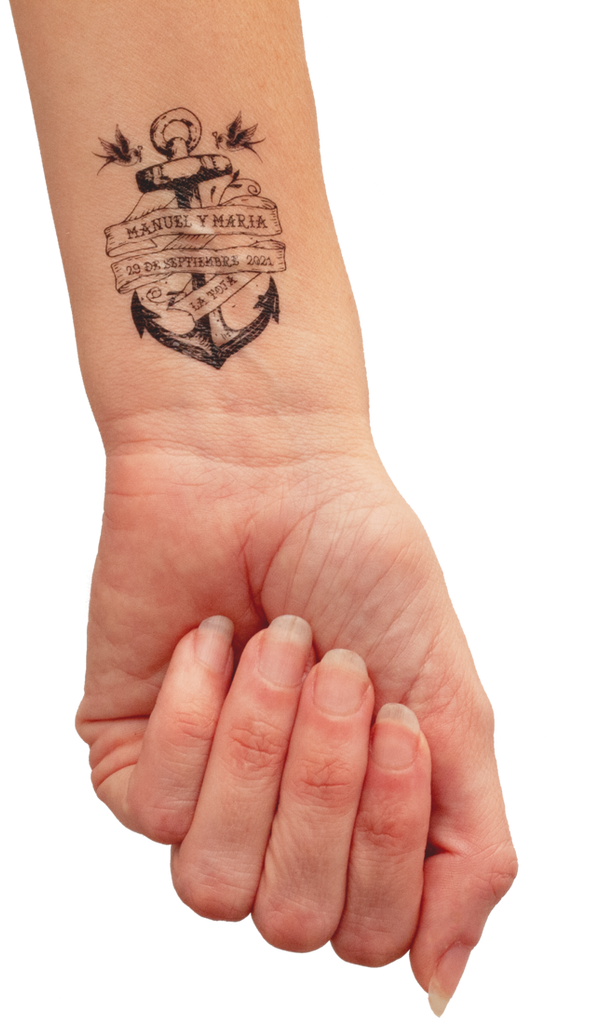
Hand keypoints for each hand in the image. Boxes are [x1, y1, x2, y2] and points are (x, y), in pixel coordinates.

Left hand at [74, 441, 519, 1014]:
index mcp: (363, 831)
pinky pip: (155, 807)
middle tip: (338, 667)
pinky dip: (199, 710)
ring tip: (278, 646)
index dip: (386, 840)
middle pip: (295, 918)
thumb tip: (440, 997)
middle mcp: (280, 834)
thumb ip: (470, 855)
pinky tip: (211, 640)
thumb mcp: (452, 708)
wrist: (266, 470)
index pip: (372, 935)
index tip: (400, 716)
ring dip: (262, 749)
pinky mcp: (130, 765)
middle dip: (325, 780)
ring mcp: (201, 806)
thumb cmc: (366, 573)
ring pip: (216, 885)